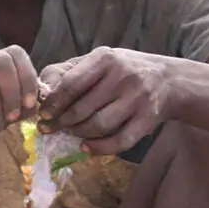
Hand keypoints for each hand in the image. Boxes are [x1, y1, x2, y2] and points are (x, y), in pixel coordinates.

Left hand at [38, 47, 171, 155]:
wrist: (168, 80)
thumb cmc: (122, 71)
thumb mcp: (98, 62)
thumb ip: (69, 73)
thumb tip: (40, 93)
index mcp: (105, 59)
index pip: (70, 84)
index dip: (53, 103)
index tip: (43, 114)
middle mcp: (123, 76)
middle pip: (82, 108)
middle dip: (61, 122)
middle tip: (51, 128)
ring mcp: (138, 99)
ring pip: (99, 125)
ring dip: (79, 133)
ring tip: (71, 133)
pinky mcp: (148, 120)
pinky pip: (119, 141)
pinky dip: (99, 148)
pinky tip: (86, 147)